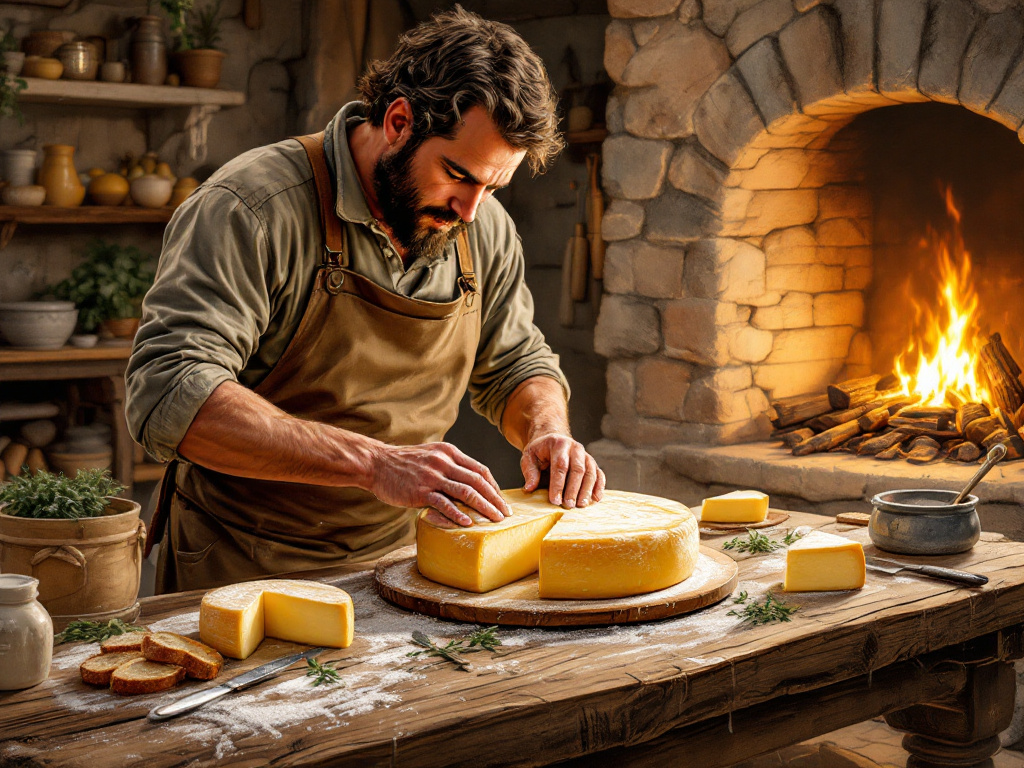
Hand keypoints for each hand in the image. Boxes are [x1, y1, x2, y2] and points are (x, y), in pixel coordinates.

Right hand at [370, 442, 509, 526]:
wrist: (375, 463)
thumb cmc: (403, 463)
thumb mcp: (430, 455)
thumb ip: (448, 464)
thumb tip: (467, 481)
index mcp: (449, 452)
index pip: (480, 469)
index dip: (493, 486)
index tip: (500, 500)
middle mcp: (444, 462)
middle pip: (478, 481)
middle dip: (495, 499)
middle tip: (505, 513)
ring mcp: (433, 476)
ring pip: (466, 492)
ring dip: (484, 507)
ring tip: (495, 519)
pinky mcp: (421, 491)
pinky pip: (444, 504)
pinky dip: (458, 514)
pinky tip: (468, 523)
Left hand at [521, 433, 604, 508]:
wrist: (552, 440)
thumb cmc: (540, 452)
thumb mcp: (529, 457)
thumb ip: (530, 472)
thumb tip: (529, 488)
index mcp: (559, 444)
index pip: (560, 465)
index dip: (558, 484)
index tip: (555, 500)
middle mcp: (575, 448)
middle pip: (578, 469)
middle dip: (573, 489)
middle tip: (569, 505)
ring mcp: (586, 455)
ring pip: (590, 472)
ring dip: (587, 490)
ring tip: (581, 505)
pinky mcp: (592, 463)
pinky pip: (599, 474)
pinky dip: (599, 486)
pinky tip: (597, 498)